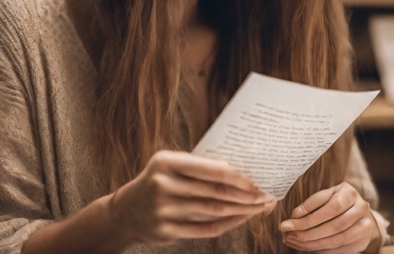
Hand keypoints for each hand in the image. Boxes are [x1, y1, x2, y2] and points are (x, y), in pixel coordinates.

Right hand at [108, 150, 276, 245]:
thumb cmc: (159, 180)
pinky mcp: (166, 231)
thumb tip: (239, 168)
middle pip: (215, 193)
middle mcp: (163, 185)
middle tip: (266, 196)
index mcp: (166, 162)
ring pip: (213, 212)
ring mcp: (163, 210)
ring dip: (241, 211)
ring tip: (259, 207)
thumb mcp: (170, 165)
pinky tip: (241, 218)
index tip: (257, 181)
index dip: (237, 177)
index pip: (210, 169)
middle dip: (245, 196)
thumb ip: (199, 166)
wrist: (126, 211)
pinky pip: (205, 229)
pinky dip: (227, 224)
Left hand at [279, 183, 380, 253]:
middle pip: (334, 223)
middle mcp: (361, 208)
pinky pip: (341, 249)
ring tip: (296, 242)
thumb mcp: (327, 196)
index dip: (308, 211)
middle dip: (309, 231)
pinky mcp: (363, 241)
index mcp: (350, 192)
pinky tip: (309, 248)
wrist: (360, 214)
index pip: (328, 203)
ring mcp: (365, 226)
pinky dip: (323, 251)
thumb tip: (294, 217)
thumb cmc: (337, 202)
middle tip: (289, 234)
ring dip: (314, 243)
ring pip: (338, 238)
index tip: (291, 218)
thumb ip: (313, 204)